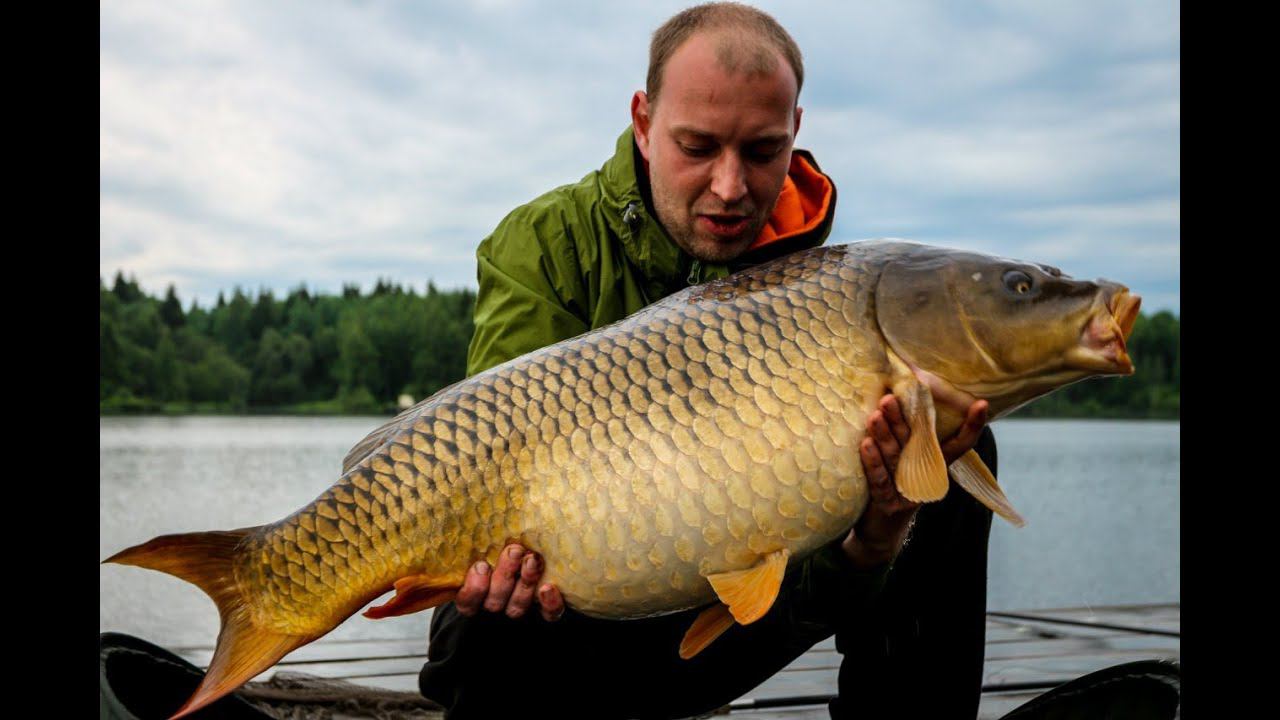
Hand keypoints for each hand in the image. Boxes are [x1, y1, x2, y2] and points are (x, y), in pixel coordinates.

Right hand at [454, 543, 564, 621]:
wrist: (536, 548)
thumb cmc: (500, 540)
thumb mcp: (485, 538)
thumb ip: (476, 534)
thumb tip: (452, 498)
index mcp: (475, 592)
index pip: (468, 602)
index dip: (473, 589)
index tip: (481, 565)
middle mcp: (496, 602)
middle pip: (494, 602)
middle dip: (504, 576)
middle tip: (514, 551)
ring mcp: (520, 607)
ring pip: (517, 608)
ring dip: (525, 583)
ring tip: (532, 560)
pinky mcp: (546, 611)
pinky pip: (548, 615)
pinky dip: (549, 604)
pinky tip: (549, 588)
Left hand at [842, 395, 988, 568]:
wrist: (878, 530)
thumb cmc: (892, 483)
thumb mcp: (903, 458)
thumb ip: (907, 433)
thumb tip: (900, 392)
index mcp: (934, 463)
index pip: (959, 443)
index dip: (972, 426)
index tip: (982, 404)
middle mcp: (924, 475)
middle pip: (917, 442)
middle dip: (904, 418)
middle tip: (892, 396)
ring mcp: (906, 491)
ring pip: (896, 457)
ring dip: (885, 435)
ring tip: (877, 413)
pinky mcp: (887, 504)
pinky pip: (879, 480)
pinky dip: (873, 462)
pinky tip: (865, 444)